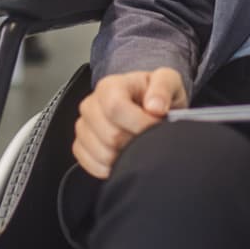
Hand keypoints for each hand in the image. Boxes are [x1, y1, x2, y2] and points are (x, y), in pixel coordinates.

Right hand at [73, 68, 187, 179]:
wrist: (148, 107)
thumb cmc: (155, 95)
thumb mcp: (168, 81)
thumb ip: (163, 87)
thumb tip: (154, 106)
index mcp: (109, 86)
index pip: (115, 108)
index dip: (139, 123)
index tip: (156, 126)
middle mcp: (91, 105)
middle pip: (110, 135)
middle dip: (136, 142)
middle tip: (149, 137)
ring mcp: (84, 127)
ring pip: (102, 154)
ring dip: (125, 156)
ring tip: (138, 145)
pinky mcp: (81, 146)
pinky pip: (92, 165)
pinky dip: (112, 167)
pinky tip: (124, 156)